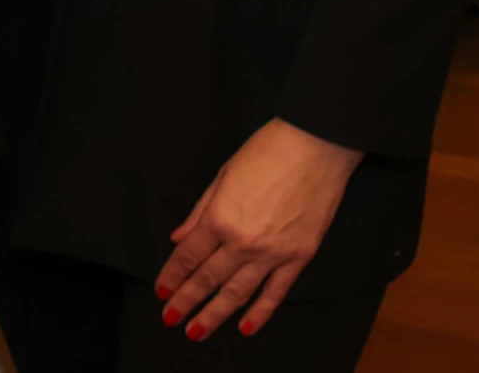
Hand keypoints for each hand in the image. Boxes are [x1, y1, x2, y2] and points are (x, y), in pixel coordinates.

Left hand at [154, 117, 362, 341]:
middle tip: (170, 320)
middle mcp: (243, 242)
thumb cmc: (265, 152)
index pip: (189, 256)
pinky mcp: (299, 257)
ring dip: (215, 315)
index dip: (172, 276)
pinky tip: (246, 327)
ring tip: (197, 331)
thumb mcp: (222, 176)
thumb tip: (180, 239)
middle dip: (187, 301)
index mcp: (219, 219)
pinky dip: (261, 312)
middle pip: (209, 279)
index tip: (161, 293)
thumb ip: (199, 212)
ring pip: (238, 293)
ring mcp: (273, 254)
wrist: (316, 147)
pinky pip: (276, 292)